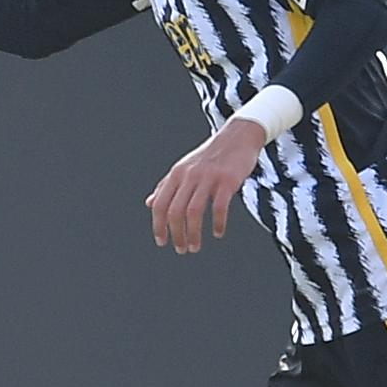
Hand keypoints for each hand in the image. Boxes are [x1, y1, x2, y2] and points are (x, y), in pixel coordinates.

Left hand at [146, 119, 265, 253]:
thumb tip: (149, 203)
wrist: (238, 136)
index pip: (160, 204)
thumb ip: (166, 186)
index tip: (162, 242)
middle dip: (176, 234)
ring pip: (194, 211)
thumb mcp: (184, 168)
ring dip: (193, 234)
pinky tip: (218, 233)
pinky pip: (219, 207)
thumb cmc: (210, 156)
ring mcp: (208, 177)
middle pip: (175, 211)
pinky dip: (218, 223)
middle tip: (181, 249)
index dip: (158, 226)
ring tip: (195, 247)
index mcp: (176, 174)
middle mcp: (189, 175)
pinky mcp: (227, 180)